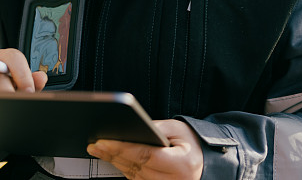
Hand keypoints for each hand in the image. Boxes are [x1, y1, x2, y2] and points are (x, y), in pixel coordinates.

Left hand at [87, 119, 202, 179]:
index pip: (146, 155)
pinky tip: (113, 158)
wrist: (206, 165)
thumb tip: (132, 127)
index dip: (122, 148)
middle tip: (95, 144)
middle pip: (136, 167)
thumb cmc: (193, 145)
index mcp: (181, 165)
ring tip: (99, 149)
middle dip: (113, 154)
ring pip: (133, 175)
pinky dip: (124, 169)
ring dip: (115, 162)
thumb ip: (157, 128)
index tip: (103, 141)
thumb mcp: (179, 129)